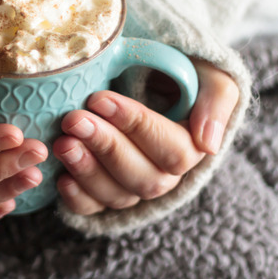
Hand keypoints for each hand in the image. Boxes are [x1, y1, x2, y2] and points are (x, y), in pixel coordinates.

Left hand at [53, 59, 238, 214]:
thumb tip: (208, 143)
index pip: (171, 149)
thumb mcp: (209, 72)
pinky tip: (60, 177)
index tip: (100, 98)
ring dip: (87, 171)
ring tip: (62, 143)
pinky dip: (77, 197)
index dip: (135, 125)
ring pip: (117, 194)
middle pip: (143, 177)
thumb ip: (217, 98)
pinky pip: (93, 208)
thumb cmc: (176, 70)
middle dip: (106, 147)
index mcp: (192, 146)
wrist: (145, 72)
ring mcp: (132, 185)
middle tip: (73, 120)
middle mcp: (164, 173)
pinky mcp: (103, 192)